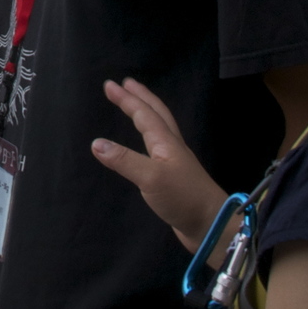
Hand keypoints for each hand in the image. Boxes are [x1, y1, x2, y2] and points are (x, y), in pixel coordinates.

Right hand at [92, 78, 228, 248]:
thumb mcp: (150, 178)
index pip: (144, 114)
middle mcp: (172, 147)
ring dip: (147, 114)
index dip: (127, 99)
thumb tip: (96, 143)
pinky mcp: (175, 178)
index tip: (110, 85)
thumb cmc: (183, 198)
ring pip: (160, 129)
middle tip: (126, 84)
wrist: (211, 225)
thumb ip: (124, 160)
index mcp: (166, 142)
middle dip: (141, 98)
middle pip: (157, 114)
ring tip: (136, 106)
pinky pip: (159, 147)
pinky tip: (146, 145)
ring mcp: (176, 162)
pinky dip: (149, 137)